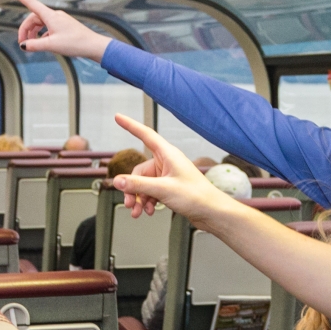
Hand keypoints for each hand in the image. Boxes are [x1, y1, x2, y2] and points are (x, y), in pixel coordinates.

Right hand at [10, 0, 110, 60]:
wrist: (92, 45)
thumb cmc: (76, 43)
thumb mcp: (51, 45)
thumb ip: (35, 45)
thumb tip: (24, 45)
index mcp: (51, 16)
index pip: (31, 3)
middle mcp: (55, 16)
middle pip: (33, 18)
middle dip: (25, 29)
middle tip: (23, 43)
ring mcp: (60, 20)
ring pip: (40, 24)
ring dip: (33, 33)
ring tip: (32, 45)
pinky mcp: (64, 26)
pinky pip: (48, 28)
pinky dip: (42, 35)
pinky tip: (43, 43)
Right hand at [110, 114, 240, 223]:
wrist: (211, 212)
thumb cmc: (196, 196)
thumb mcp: (162, 189)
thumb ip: (138, 184)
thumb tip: (118, 181)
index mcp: (168, 154)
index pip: (145, 134)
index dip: (130, 125)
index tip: (118, 117)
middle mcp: (167, 162)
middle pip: (139, 171)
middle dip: (132, 188)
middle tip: (129, 203)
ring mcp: (168, 175)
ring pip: (143, 183)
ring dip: (139, 198)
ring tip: (138, 212)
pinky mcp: (169, 187)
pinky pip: (151, 191)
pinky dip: (147, 201)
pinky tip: (149, 211)